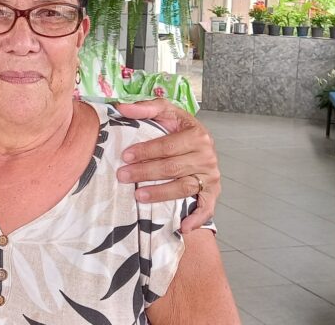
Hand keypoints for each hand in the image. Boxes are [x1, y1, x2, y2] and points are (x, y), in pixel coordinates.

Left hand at [114, 98, 219, 232]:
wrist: (199, 141)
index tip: (125, 156)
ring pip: (184, 187)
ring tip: (138, 195)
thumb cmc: (178, 128)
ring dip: (161, 193)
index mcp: (197, 135)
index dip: (146, 151)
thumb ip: (145, 108)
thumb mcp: (165, 112)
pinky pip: (207, 208)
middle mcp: (207, 156)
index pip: (167, 146)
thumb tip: (121, 107)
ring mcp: (211, 176)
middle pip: (173, 168)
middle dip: (145, 173)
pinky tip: (183, 227)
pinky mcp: (213, 192)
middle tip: (123, 176)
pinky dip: (196, 218)